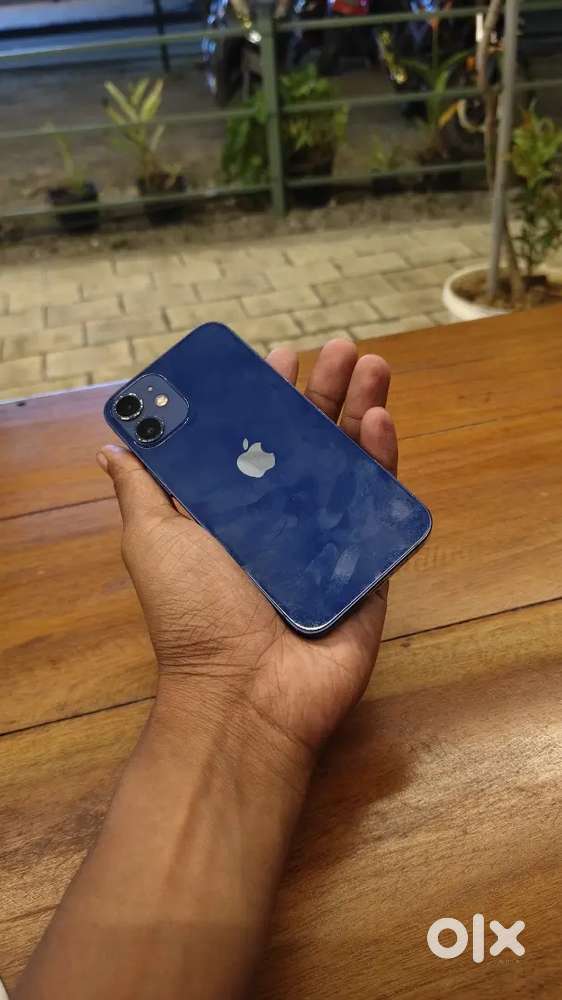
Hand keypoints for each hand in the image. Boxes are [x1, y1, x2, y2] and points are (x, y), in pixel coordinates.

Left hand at [98, 340, 396, 761]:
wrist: (245, 692)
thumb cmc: (194, 614)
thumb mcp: (151, 539)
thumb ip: (142, 488)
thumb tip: (114, 444)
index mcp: (236, 508)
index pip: (257, 437)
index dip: (268, 396)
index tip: (279, 356)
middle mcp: (284, 517)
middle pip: (310, 441)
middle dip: (325, 391)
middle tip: (340, 348)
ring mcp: (329, 538)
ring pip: (350, 463)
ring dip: (362, 410)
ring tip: (372, 364)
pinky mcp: (367, 563)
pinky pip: (378, 506)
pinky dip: (383, 462)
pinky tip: (383, 420)